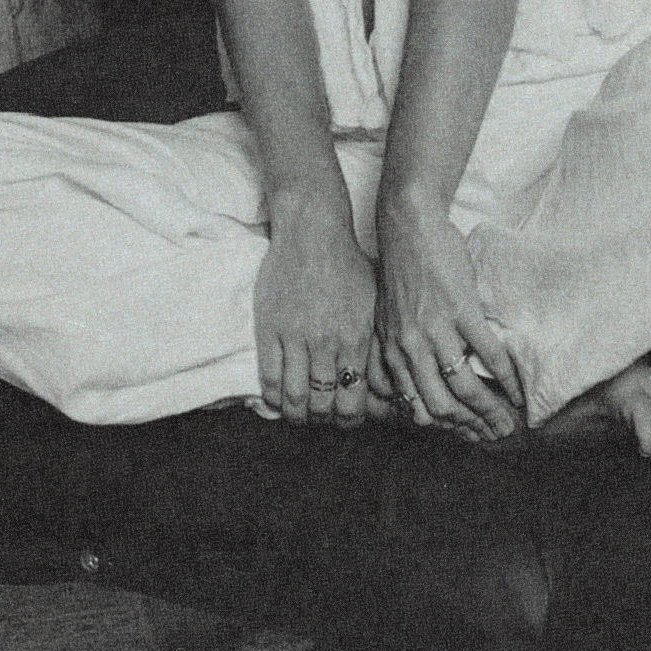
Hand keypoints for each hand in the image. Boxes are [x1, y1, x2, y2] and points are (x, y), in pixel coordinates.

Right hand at [253, 194, 376, 427]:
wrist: (312, 230)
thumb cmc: (346, 263)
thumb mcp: (372, 301)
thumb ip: (372, 340)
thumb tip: (380, 375)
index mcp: (356, 338)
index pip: (353, 401)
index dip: (348, 419)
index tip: (343, 418)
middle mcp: (328, 343)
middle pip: (324, 406)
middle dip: (322, 420)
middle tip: (320, 417)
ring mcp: (297, 337)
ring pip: (296, 399)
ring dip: (297, 414)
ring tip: (298, 412)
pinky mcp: (271, 328)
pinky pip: (270, 378)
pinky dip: (273, 397)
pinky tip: (278, 399)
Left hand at [373, 199, 522, 441]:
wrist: (408, 227)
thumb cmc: (399, 271)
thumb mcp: (384, 319)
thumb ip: (393, 352)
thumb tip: (402, 388)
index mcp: (392, 352)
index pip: (416, 407)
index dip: (443, 429)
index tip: (464, 434)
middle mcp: (410, 347)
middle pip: (441, 407)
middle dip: (470, 429)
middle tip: (493, 436)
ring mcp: (436, 329)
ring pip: (465, 388)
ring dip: (490, 412)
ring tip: (508, 422)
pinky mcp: (461, 309)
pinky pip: (488, 354)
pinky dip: (506, 378)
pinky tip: (518, 391)